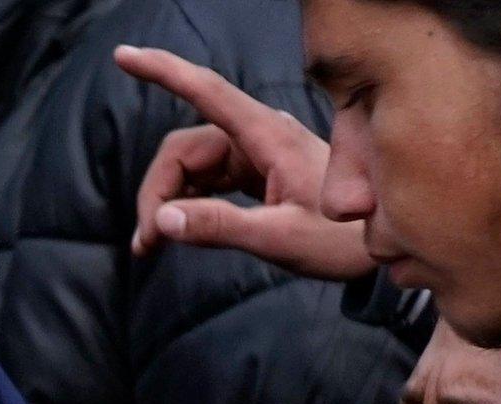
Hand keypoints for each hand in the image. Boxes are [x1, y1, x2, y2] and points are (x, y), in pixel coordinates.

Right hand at [116, 45, 373, 279]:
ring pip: (187, 168)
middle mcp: (256, 137)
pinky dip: (183, 204)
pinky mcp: (252, 172)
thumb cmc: (339, 241)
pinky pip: (203, 180)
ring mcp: (253, 154)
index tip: (125, 57)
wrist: (376, 249)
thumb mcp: (280, 238)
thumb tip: (162, 221)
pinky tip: (175, 232)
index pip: (206, 93)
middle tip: (146, 243)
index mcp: (267, 137)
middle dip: (156, 192)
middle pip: (181, 150)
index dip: (164, 72)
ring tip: (151, 245)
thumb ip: (220, 227)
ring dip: (165, 202)